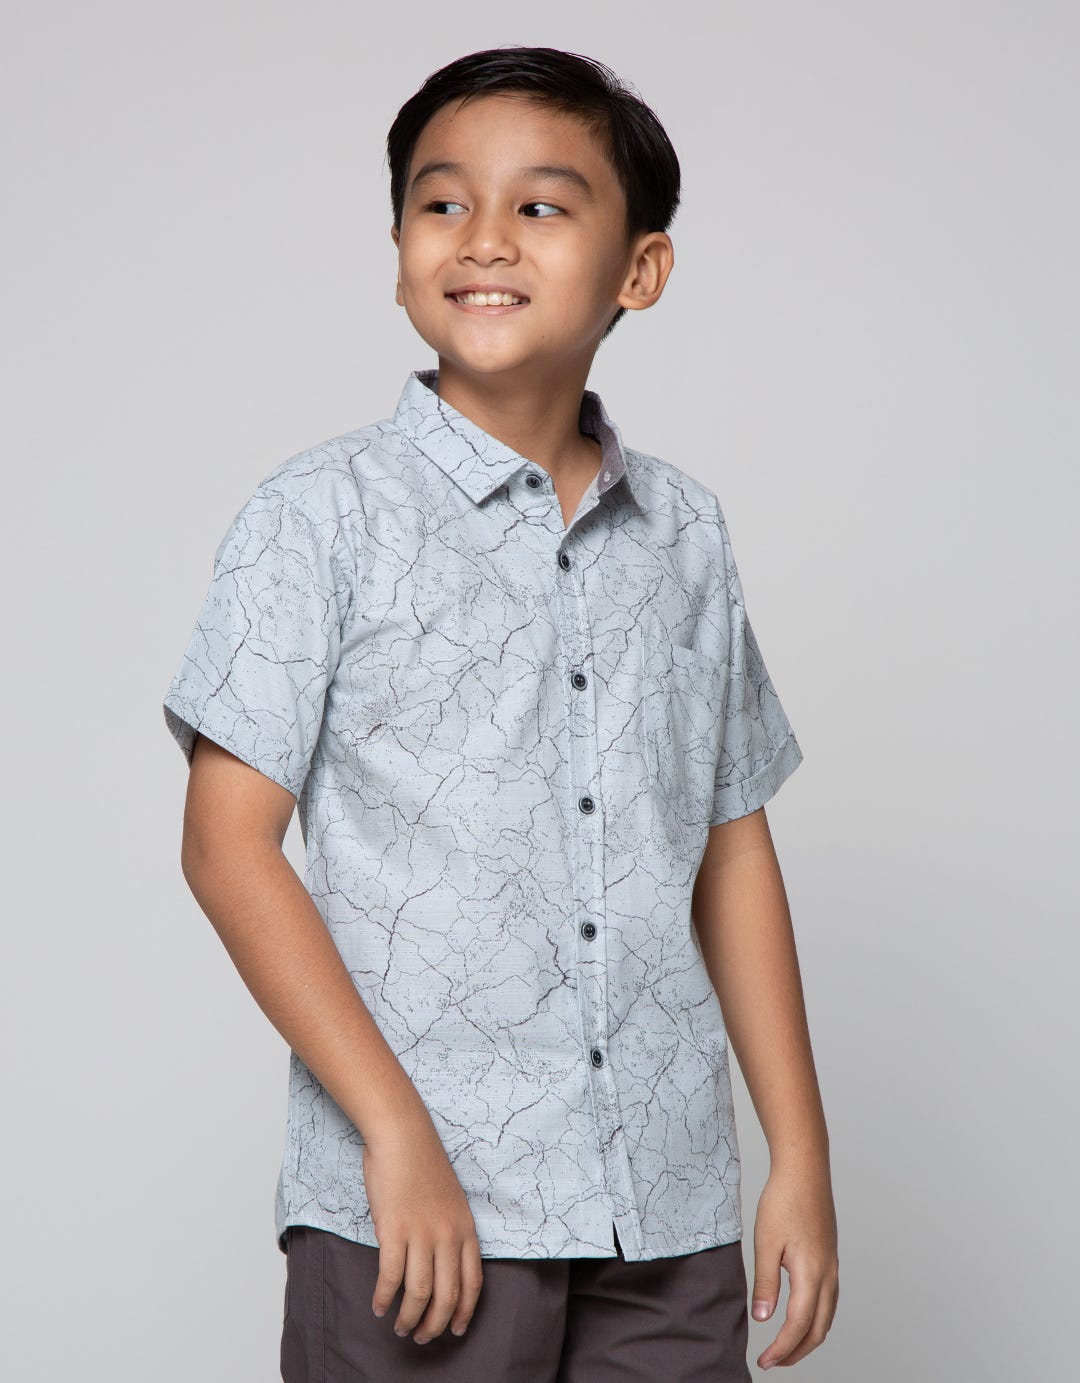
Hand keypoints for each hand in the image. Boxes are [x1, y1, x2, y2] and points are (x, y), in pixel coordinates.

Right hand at [362, 1112, 483, 1344]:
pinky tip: (378, 1306)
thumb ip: (450, 1231)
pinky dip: (383, 1298)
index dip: (464, 1312)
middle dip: (434, 1324)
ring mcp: (422, 1234)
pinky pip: (391, 1277)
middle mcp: (448, 1235)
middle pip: (446, 1295)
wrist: (403, 1136)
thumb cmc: (422, 1164)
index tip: (455, 1329)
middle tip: (422, 1338)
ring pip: (419, 1294)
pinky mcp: (394, 1231)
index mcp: (466, 1228)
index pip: (473, 1282)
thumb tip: (439, 1265)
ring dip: (409, 1318)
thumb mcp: (451, 1200)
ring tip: (400, 1328)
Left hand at [750, 1162, 838, 1368]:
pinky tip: (801, 1317)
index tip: (765, 1362)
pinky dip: (816, 1320)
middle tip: (773, 1362)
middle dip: (797, 1351)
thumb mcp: (766, 1241)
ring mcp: (833, 1266)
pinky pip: (829, 1301)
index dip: (782, 1348)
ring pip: (828, 1317)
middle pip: (819, 1329)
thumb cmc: (784, 1200)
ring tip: (785, 1346)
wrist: (805, 1170)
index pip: (799, 1325)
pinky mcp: (831, 1258)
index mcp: (812, 1273)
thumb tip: (763, 1319)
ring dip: (808, 1338)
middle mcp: (828, 1274)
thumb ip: (766, 1283)